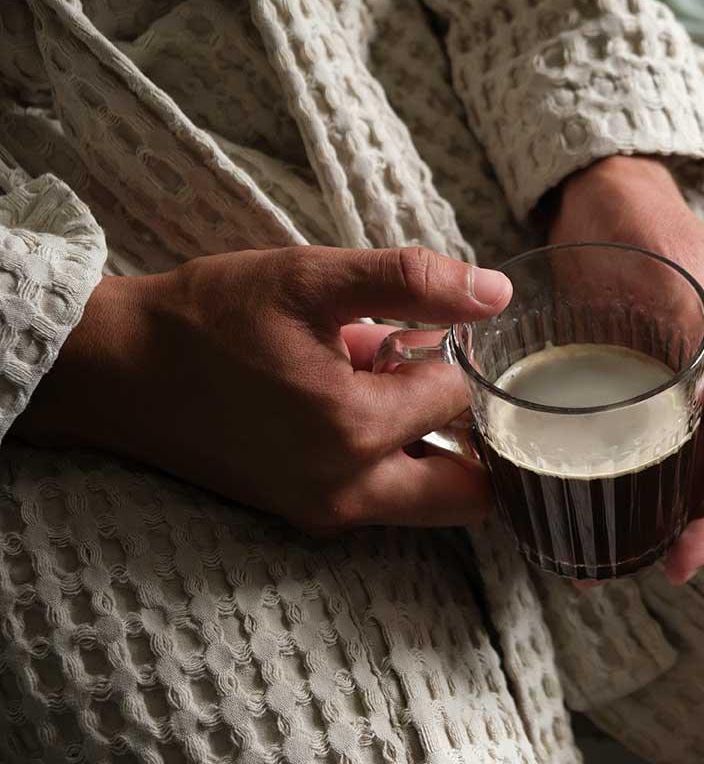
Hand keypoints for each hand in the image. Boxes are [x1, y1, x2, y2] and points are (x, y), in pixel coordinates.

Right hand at [12, 246, 512, 531]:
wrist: (115, 369)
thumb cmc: (209, 317)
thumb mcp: (311, 279)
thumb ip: (412, 283)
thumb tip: (497, 292)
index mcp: (356, 430)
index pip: (460, 398)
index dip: (449, 356)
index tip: (415, 331)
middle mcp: (349, 491)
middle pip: (469, 492)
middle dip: (473, 436)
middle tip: (436, 379)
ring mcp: (324, 513)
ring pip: (428, 501)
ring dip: (432, 450)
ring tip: (386, 388)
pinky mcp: (302, 516)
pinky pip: (382, 501)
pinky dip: (389, 461)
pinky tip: (347, 407)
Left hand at [549, 156, 703, 583]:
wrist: (601, 186)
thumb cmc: (641, 219)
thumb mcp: (676, 272)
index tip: (680, 560)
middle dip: (688, 532)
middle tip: (635, 571)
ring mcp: (681, 383)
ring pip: (683, 467)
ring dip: (653, 515)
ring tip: (602, 559)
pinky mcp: (644, 381)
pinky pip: (644, 441)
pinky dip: (624, 478)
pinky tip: (584, 502)